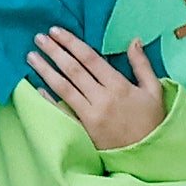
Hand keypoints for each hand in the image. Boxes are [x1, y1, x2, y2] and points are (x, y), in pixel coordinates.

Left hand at [25, 27, 165, 152]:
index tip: (56, 31)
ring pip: (64, 88)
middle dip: (54, 51)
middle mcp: (102, 98)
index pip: (90, 58)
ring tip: (31, 57)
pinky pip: (63, 113)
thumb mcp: (154, 90)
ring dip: (46, 71)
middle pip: (73, 70)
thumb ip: (141, 64)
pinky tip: (37, 88)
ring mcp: (91, 116)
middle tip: (39, 37)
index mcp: (119, 85)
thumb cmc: (152, 120)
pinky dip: (49, 100)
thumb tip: (133, 40)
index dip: (71, 43)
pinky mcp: (84, 131)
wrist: (150, 154)